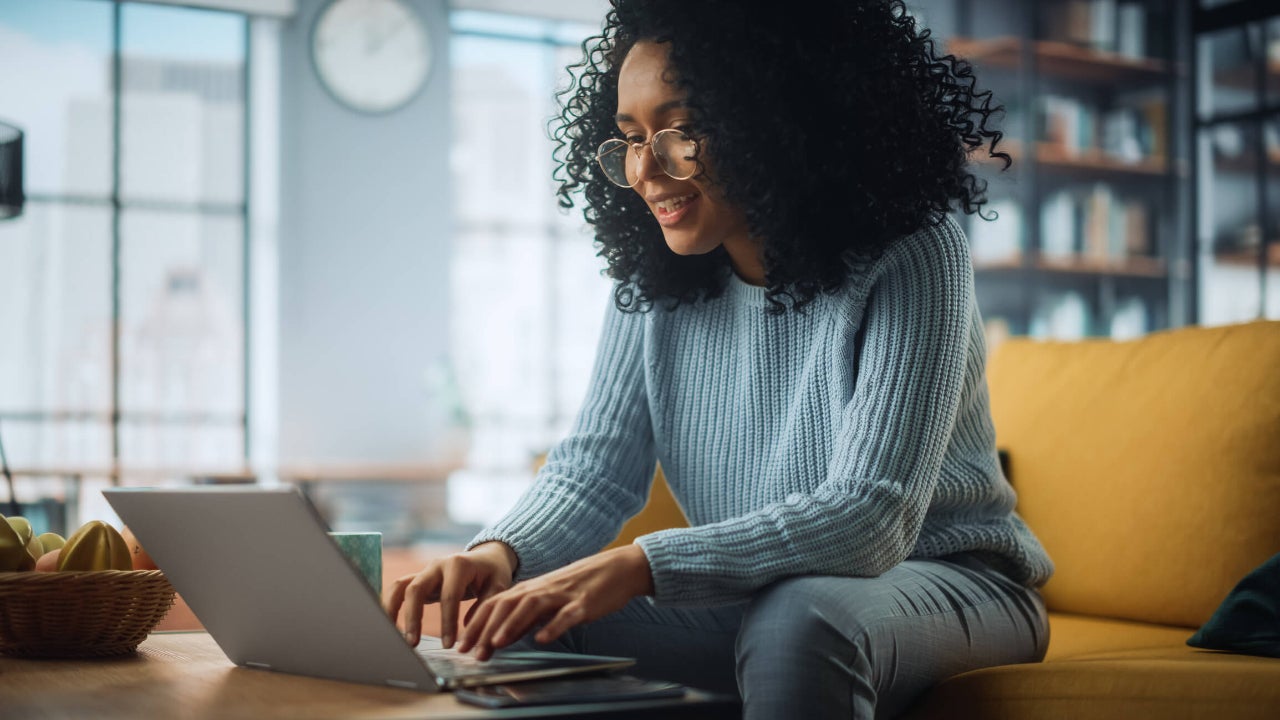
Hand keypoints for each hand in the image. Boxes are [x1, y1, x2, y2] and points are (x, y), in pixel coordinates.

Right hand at [384, 542, 516, 648]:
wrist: (486, 557)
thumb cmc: (493, 574)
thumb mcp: (498, 586)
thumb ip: (485, 609)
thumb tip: (470, 637)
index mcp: (459, 565)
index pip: (449, 595)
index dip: (447, 622)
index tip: (449, 645)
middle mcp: (437, 565)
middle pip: (417, 588)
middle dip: (413, 617)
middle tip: (413, 644)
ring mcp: (425, 571)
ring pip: (401, 587)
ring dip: (393, 610)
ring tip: (391, 635)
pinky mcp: (419, 578)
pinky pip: (398, 589)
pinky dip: (389, 604)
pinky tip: (387, 625)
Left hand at [457, 544, 653, 660]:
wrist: (614, 569)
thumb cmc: (579, 588)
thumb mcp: (547, 602)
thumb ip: (524, 619)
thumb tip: (500, 637)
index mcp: (529, 589)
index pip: (495, 605)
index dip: (476, 624)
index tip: (462, 644)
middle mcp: (540, 589)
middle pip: (506, 605)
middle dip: (485, 628)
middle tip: (471, 651)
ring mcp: (561, 595)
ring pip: (531, 607)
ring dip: (512, 625)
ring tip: (497, 643)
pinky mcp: (583, 603)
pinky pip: (566, 615)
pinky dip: (553, 626)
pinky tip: (543, 639)